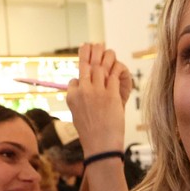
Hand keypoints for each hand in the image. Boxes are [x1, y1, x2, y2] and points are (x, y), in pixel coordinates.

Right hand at [66, 43, 128, 157]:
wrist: (101, 146)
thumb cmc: (92, 135)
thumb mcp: (78, 117)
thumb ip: (78, 101)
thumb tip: (77, 87)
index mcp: (71, 97)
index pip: (74, 80)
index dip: (81, 77)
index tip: (85, 74)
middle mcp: (82, 91)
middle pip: (85, 64)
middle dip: (90, 51)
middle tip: (95, 44)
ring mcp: (96, 92)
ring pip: (100, 65)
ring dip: (106, 56)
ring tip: (108, 52)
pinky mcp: (111, 94)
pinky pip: (114, 74)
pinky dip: (117, 68)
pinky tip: (118, 65)